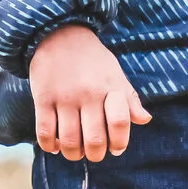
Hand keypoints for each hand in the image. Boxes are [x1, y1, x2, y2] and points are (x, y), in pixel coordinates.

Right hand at [29, 25, 151, 160]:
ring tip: (76, 153)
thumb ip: (129, 99)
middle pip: (95, 139)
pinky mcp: (43, 98)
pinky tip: (56, 146)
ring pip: (69, 141)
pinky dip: (50, 146)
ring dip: (74, 155)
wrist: (59, 33)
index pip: (120, 122)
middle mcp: (88, 94)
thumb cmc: (92, 59)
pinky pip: (45, 132)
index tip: (116, 148)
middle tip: (95, 154)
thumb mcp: (115, 73)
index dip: (120, 142)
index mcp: (109, 88)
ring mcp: (64, 97)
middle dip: (96, 155)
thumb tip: (145, 120)